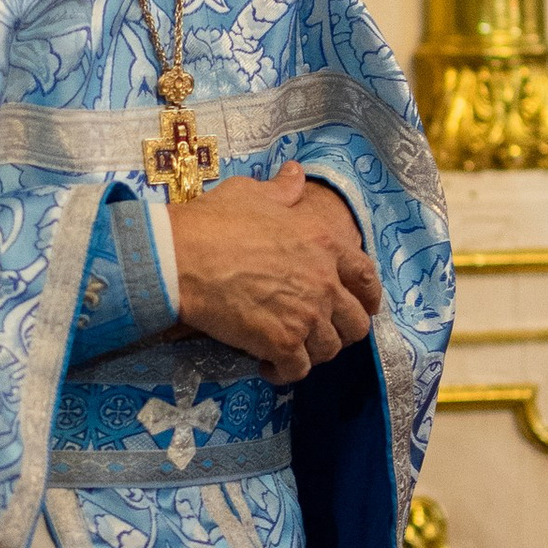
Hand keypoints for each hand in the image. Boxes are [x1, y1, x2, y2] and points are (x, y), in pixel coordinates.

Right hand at [169, 165, 382, 382]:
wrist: (179, 258)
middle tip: (320, 333)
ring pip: (330, 349)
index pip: (366, 278)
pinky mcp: (282, 343)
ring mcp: (306, 315)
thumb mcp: (251, 194)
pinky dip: (284, 372)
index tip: (362, 307)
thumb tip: (296, 174)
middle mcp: (324, 281)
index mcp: (324, 243)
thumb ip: (282, 190)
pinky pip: (297, 370)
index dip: (368, 297)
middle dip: (342, 331)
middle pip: (355, 322)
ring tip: (291, 349)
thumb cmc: (213, 223)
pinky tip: (268, 366)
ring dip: (312, 352)